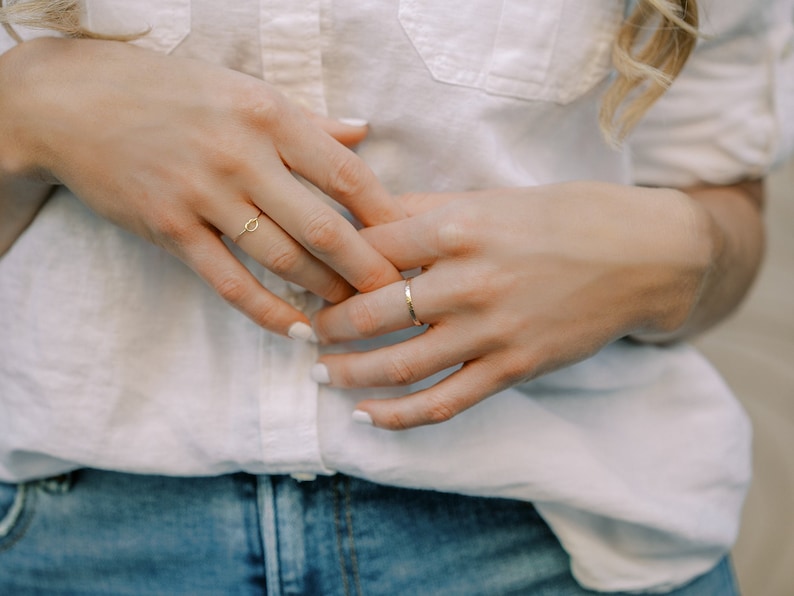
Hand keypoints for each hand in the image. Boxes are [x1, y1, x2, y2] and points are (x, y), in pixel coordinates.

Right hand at [0, 38, 403, 334]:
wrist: (73, 101)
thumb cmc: (169, 92)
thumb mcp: (243, 88)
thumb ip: (308, 119)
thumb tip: (363, 132)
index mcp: (268, 114)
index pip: (346, 173)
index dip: (386, 215)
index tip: (411, 244)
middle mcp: (241, 154)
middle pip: (323, 225)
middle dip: (368, 268)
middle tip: (400, 295)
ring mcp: (203, 194)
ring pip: (283, 258)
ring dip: (325, 291)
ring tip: (354, 312)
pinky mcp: (170, 228)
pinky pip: (230, 281)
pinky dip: (268, 311)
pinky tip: (296, 329)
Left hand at [311, 182, 713, 428]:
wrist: (642, 256)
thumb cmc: (565, 217)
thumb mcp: (492, 199)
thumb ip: (425, 211)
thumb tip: (366, 217)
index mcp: (458, 227)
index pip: (367, 249)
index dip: (328, 263)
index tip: (307, 274)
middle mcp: (468, 281)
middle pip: (369, 312)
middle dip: (324, 324)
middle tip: (301, 327)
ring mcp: (490, 331)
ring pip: (397, 364)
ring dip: (347, 372)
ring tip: (319, 372)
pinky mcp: (512, 368)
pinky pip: (443, 402)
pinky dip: (398, 415)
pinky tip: (367, 415)